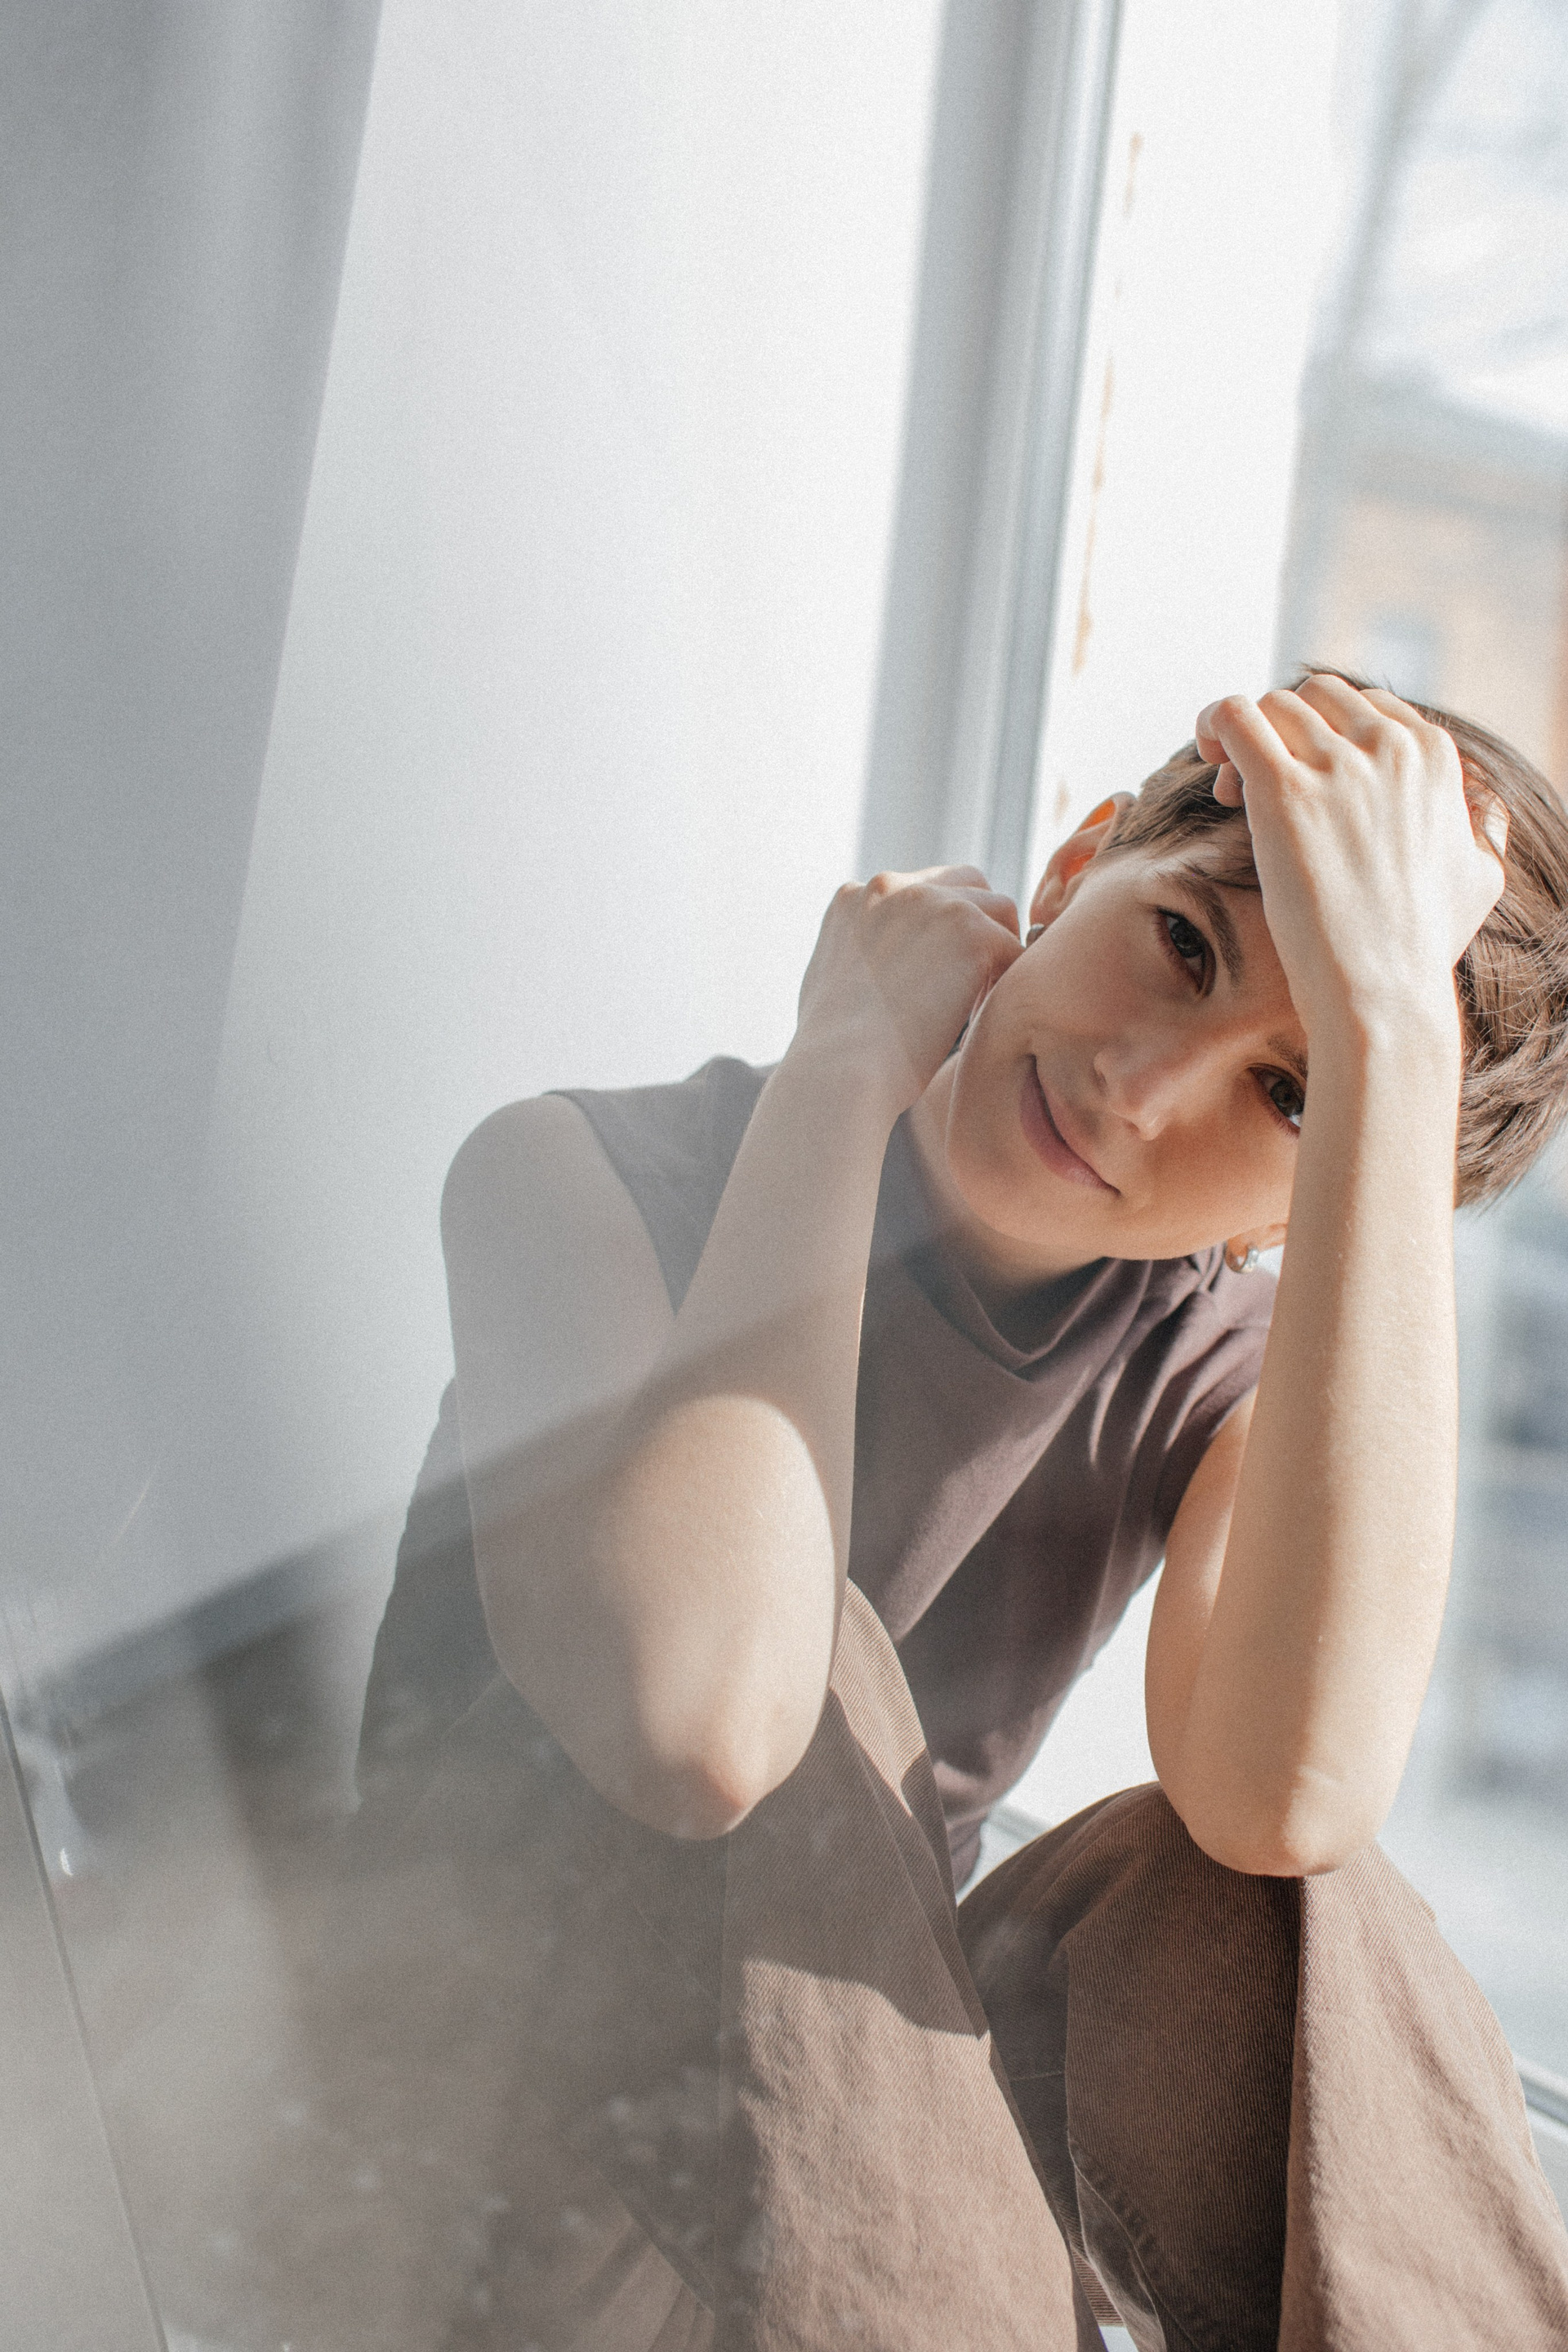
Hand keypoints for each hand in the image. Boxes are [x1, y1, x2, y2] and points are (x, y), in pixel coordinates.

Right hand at [793, 866, 1021, 1115]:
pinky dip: (1008, 983)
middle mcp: (890, 886)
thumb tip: (897, 965)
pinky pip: (1015, 949)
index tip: (944, 972)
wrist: (837, 1072)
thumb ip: (867, 955)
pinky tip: (984, 1019)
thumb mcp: (836, 984)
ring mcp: (932, 903)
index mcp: (855, 897)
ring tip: (978, 1004)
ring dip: (996, 953)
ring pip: (999, 911)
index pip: (922, 890)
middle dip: (979, 927)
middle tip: (976, 983)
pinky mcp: (971, 931)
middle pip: (967, 884)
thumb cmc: (834, 1055)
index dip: (943, 928)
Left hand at [1194, 676, 1506, 1044]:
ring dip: (1243, 738)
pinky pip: (1236, 716)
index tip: (1304, 779)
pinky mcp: (1284, 790)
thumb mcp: (1480, 876)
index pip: (1364, 705)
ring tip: (1229, 789)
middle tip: (1254, 784)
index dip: (1324, 735)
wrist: (1381, 989)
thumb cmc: (1422, 945)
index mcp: (1433, 755)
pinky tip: (1208, 754)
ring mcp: (1337, 766)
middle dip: (1282, 730)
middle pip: (1314, 697)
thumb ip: (1483, 829)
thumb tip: (1483, 809)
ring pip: (1273, 706)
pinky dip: (1215, 721)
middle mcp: (1389, 747)